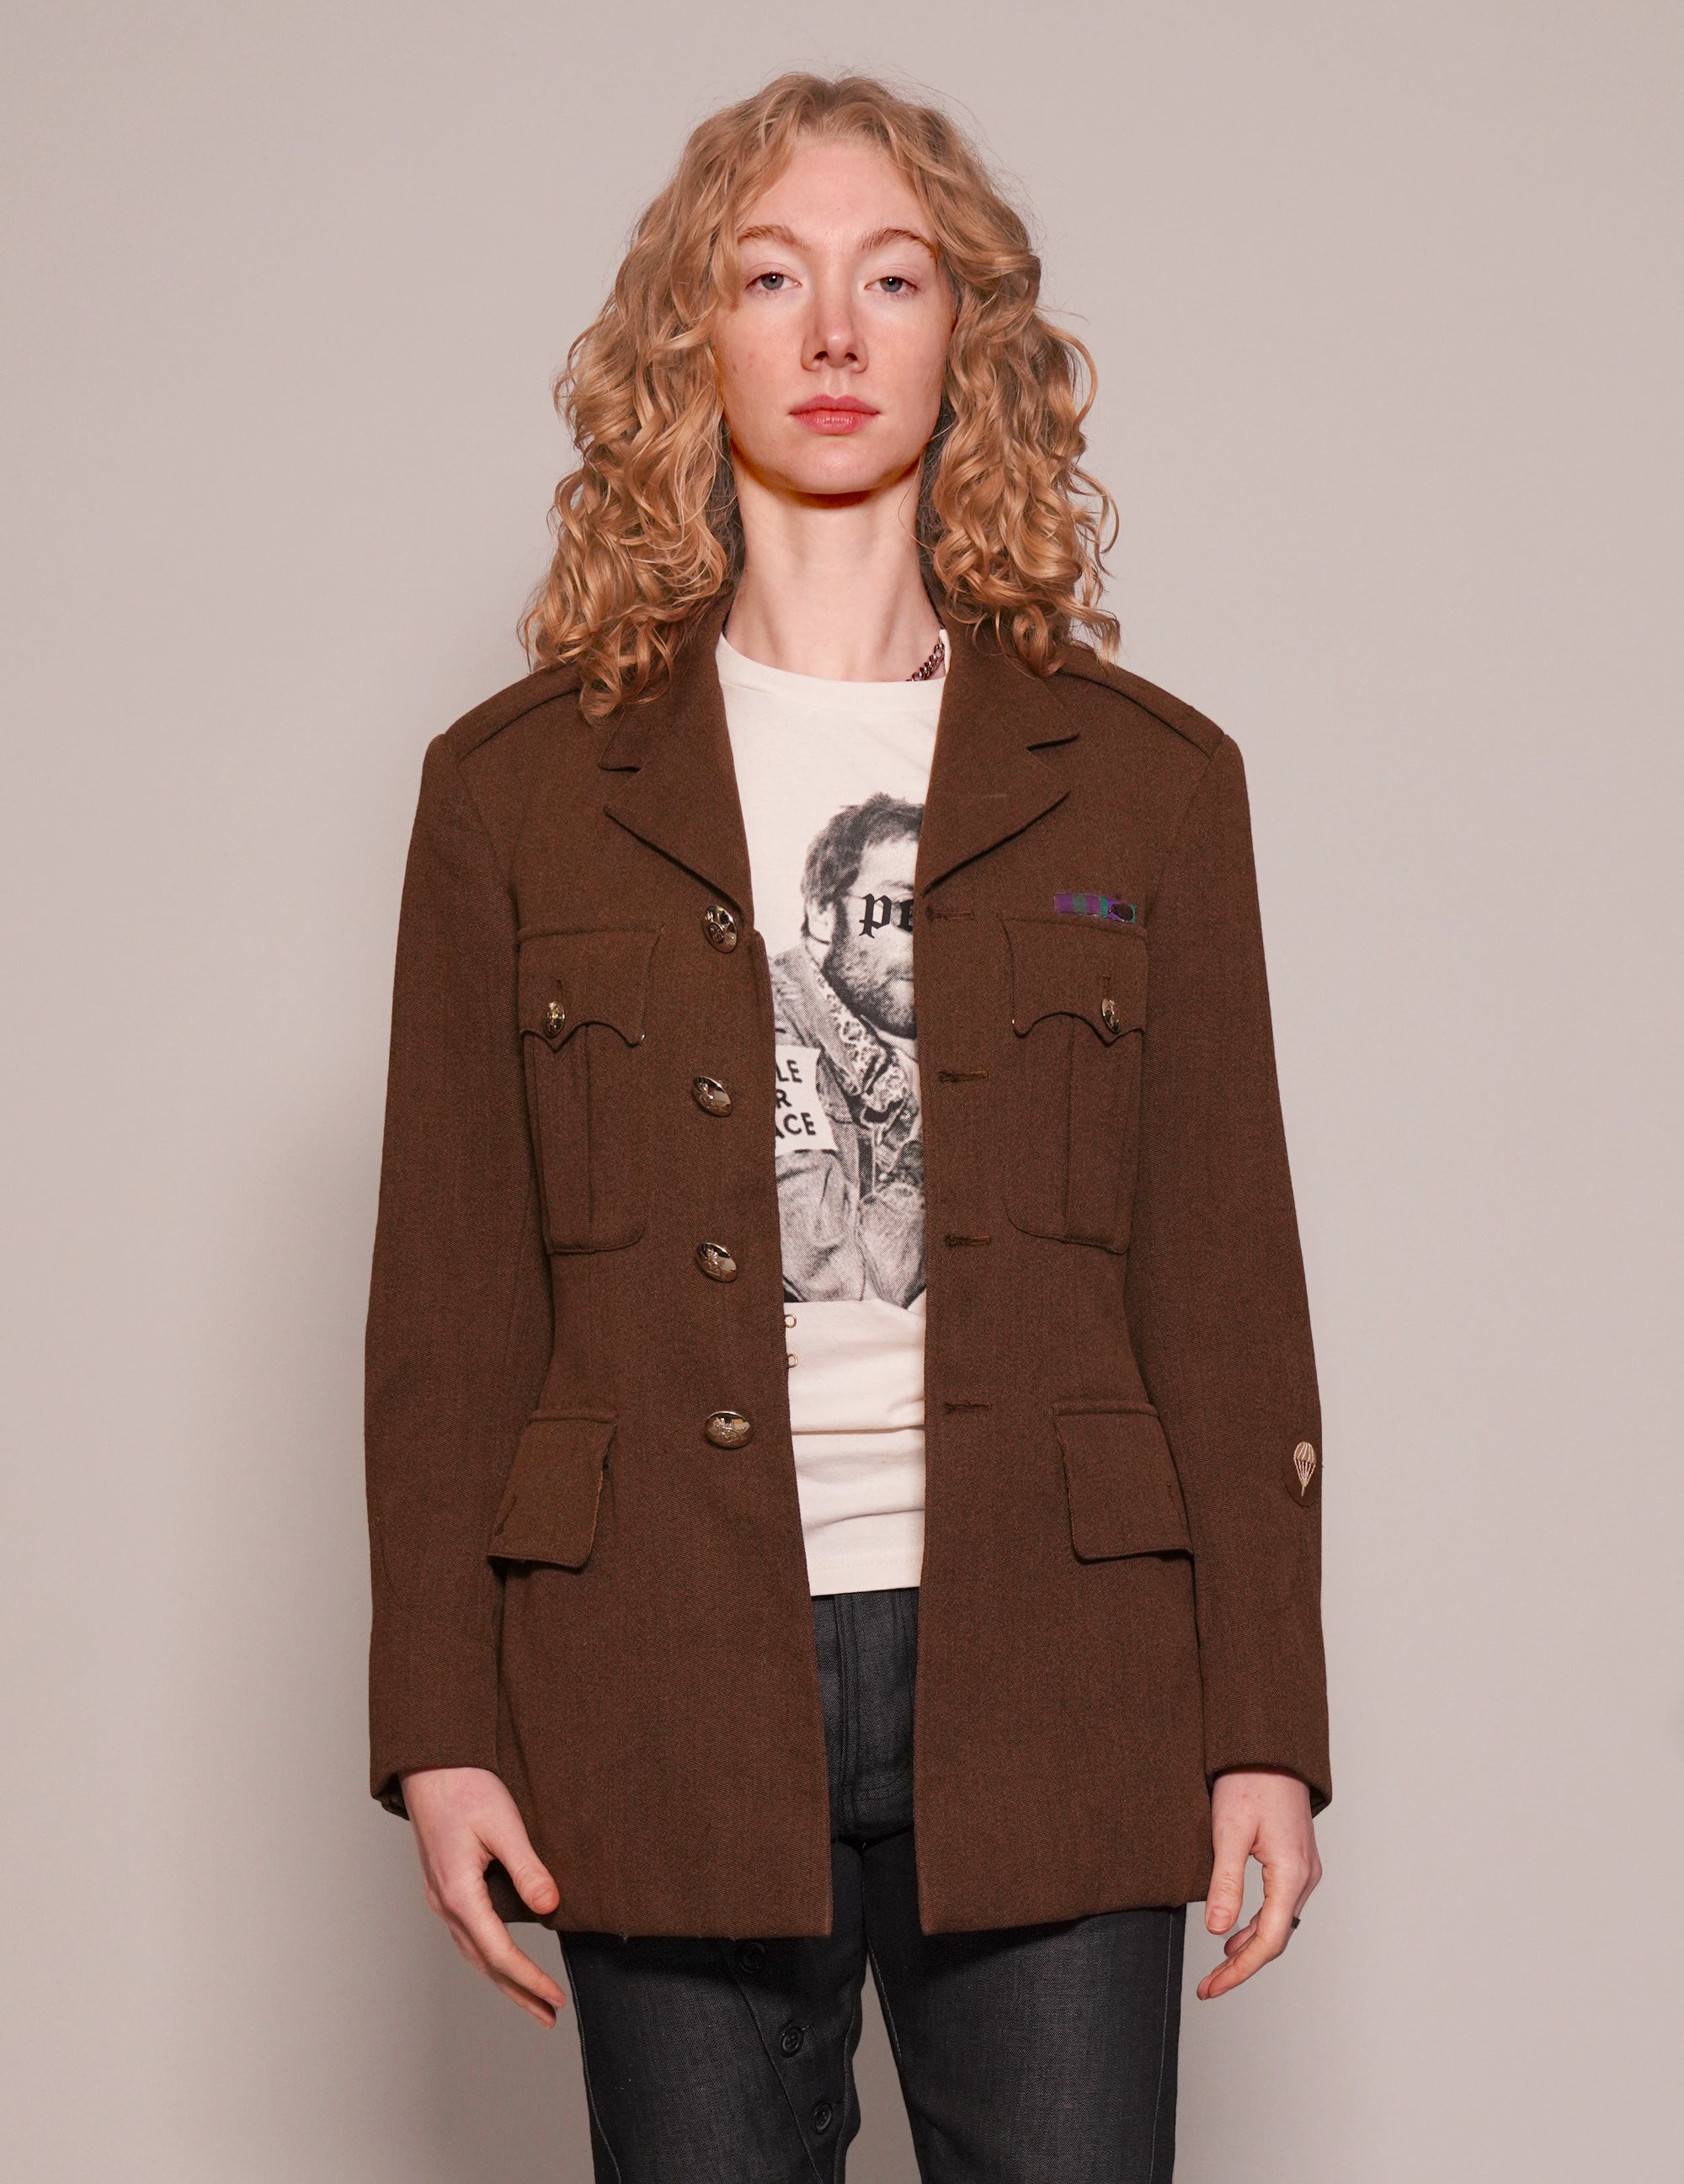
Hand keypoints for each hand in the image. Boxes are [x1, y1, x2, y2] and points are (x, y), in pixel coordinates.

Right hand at [400, 1766, 565, 2025]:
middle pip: (484, 1963)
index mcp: (459, 1894)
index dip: (530, 1979)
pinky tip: (502, 1959)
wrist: (430, 1765)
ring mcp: (440, 1897)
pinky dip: (488, 1956)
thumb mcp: (504, 1825)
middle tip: (549, 2017)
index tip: (556, 1998)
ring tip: (532, 2000)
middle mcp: (445, 1903)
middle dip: (518, 1993)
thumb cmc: (466, 1788)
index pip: (499, 1953)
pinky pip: (467, 1935)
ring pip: (473, 1953)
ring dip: (503, 1979)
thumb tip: (550, 1909)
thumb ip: (527, 1868)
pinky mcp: (444, 1886)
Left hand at [1196, 1767, 1320, 2000]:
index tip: (1211, 1988)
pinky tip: (1236, 1932)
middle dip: (1242, 1966)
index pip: (1267, 1941)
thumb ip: (1225, 1883)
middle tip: (1209, 1985)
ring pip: (1279, 1925)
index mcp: (1291, 1874)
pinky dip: (1258, 1926)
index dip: (1239, 1971)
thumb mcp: (1229, 1831)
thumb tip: (1218, 1931)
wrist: (1270, 1749)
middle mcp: (1305, 1877)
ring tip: (1218, 1966)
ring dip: (1250, 1948)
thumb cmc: (1250, 1782)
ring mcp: (1304, 1870)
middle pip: (1275, 1939)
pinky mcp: (1296, 1861)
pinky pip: (1281, 1906)